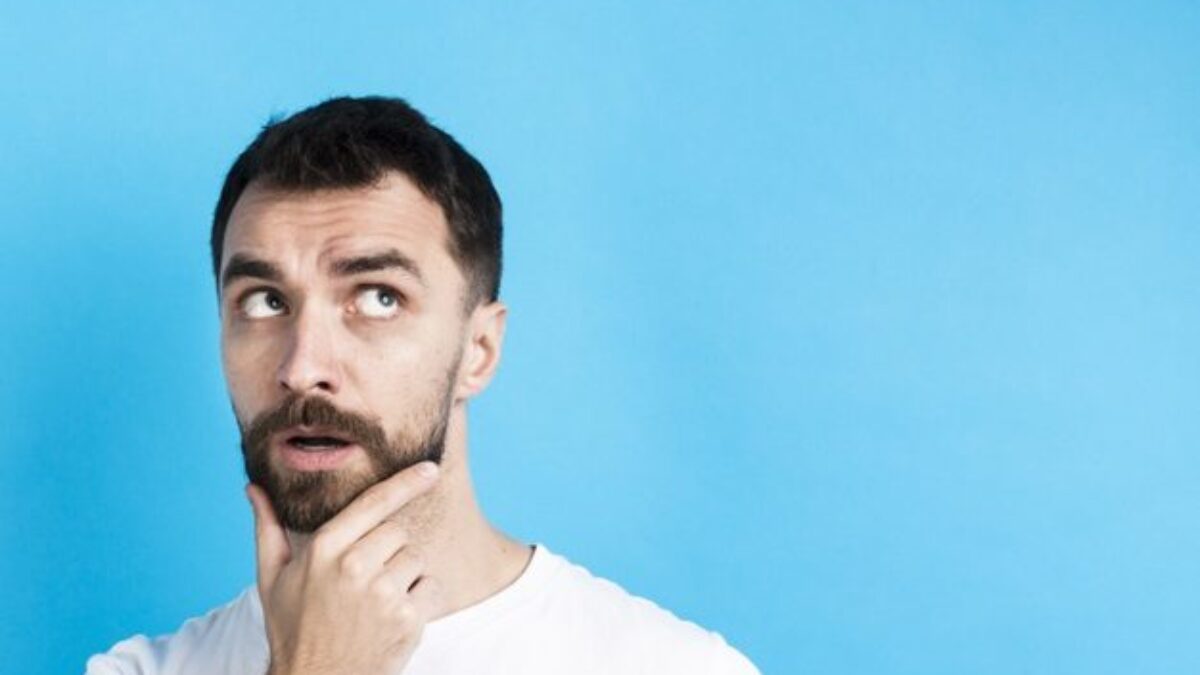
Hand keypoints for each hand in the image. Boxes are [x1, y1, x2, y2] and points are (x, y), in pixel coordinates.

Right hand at [246, 461, 443, 674]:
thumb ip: (268, 528)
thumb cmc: (293, 629)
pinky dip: (419, 599)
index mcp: (324, 548)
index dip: (406, 482)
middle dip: (387, 551)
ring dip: (403, 576)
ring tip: (373, 603)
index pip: (374, 502)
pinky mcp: (408, 618)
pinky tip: (391, 618)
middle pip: (397, 532)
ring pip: (415, 559)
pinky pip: (430, 587)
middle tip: (363, 582)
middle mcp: (355, 566)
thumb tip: (253, 488)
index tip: (430, 469)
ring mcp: (384, 593)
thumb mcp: (271, 579)